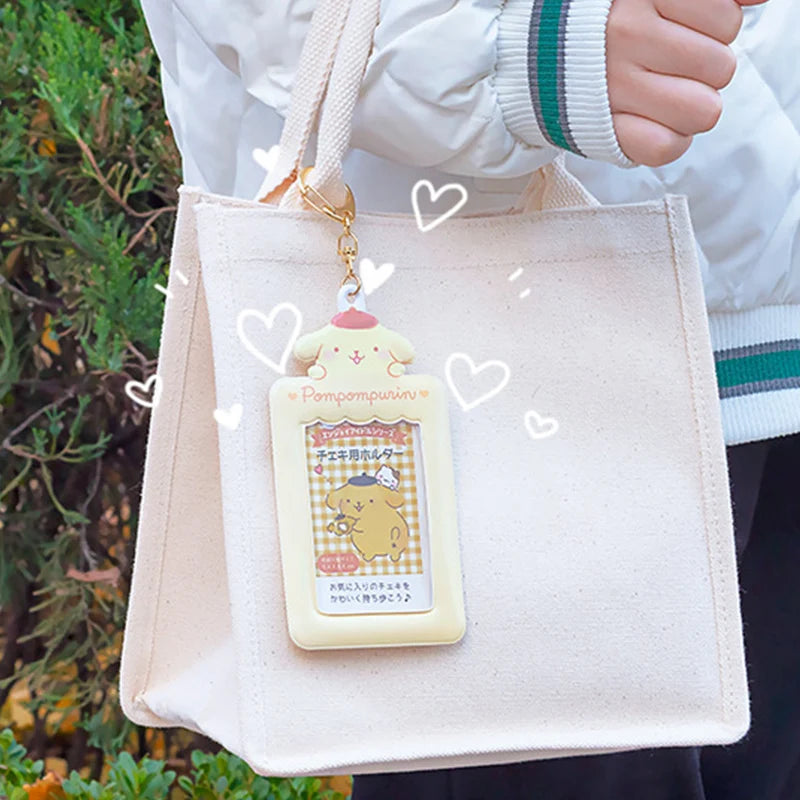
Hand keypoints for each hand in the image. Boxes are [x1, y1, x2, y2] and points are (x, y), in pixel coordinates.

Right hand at [607, 0, 768, 165]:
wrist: (533, 56)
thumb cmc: (603, 21)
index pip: (725, 21)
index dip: (716, 29)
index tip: (684, 30)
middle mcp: (627, 35)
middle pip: (720, 68)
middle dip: (706, 70)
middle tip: (672, 66)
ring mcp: (614, 86)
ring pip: (703, 111)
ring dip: (693, 107)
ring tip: (665, 94)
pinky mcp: (602, 129)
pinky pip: (664, 147)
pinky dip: (668, 141)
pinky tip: (652, 122)